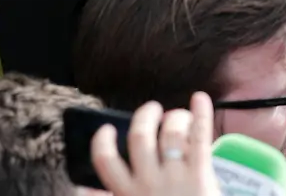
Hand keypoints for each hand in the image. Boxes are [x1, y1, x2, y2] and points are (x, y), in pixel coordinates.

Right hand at [90, 93, 220, 195]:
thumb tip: (84, 190)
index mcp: (126, 194)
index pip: (104, 161)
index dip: (103, 140)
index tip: (108, 128)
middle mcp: (147, 184)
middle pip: (139, 138)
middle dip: (144, 116)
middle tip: (152, 109)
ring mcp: (174, 178)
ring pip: (169, 133)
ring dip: (174, 117)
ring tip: (177, 116)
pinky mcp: (200, 174)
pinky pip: (199, 135)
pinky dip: (200, 112)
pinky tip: (200, 98)